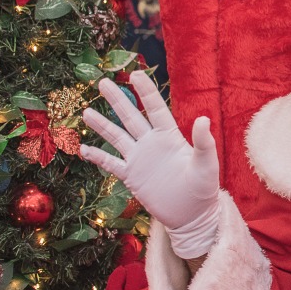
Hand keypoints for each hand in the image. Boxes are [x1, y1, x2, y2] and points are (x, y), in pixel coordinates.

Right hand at [80, 71, 220, 258]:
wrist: (192, 215)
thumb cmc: (203, 188)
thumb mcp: (206, 164)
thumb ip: (203, 142)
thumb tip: (203, 119)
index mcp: (170, 136)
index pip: (155, 108)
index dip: (145, 91)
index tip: (134, 73)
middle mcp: (151, 144)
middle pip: (131, 117)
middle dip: (117, 100)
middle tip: (102, 82)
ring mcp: (140, 159)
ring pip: (117, 137)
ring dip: (102, 125)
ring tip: (86, 112)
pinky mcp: (132, 177)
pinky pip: (112, 164)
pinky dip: (98, 157)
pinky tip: (83, 148)